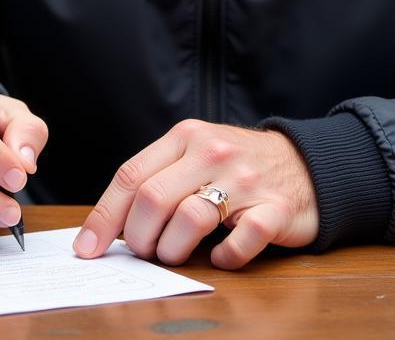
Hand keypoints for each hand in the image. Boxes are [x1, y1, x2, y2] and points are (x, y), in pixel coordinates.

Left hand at [74, 119, 318, 269]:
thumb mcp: (194, 154)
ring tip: (175, 254)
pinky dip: (225, 258)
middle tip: (144, 253)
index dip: (104, 216)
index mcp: (185, 137)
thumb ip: (158, 177)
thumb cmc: (236, 165)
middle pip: (152, 199)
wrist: (306, 163)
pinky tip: (223, 256)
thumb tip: (109, 225)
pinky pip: (240, 242)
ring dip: (173, 250)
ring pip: (189, 218)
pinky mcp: (276, 208)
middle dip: (138, 238)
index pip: (131, 176)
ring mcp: (245, 179)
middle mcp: (212, 152)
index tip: (87, 249)